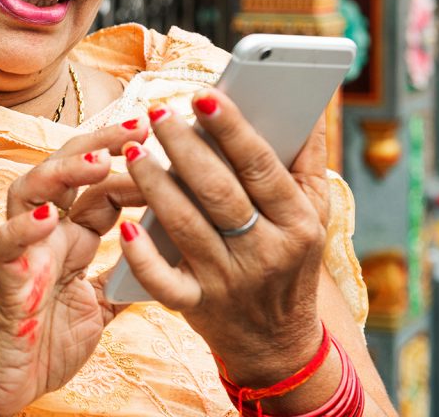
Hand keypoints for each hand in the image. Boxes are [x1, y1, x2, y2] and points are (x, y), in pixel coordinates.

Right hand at [0, 118, 149, 416]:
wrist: (11, 382)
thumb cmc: (49, 341)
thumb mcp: (103, 305)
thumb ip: (126, 277)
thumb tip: (168, 258)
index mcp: (70, 236)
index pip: (99, 185)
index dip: (129, 165)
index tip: (166, 145)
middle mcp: (44, 233)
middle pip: (64, 170)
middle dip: (98, 145)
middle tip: (137, 127)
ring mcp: (21, 250)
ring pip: (29, 190)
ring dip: (62, 173)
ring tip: (95, 163)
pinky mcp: (4, 278)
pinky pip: (5, 245)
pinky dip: (22, 228)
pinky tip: (46, 218)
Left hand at [117, 90, 329, 385]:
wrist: (279, 343)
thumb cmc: (290, 257)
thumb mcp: (312, 213)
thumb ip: (307, 158)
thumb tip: (311, 99)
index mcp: (297, 221)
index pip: (261, 166)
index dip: (231, 130)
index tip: (203, 95)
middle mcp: (265, 251)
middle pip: (218, 192)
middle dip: (185, 149)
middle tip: (157, 114)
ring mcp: (229, 281)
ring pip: (185, 226)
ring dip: (154, 185)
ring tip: (133, 150)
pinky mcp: (197, 305)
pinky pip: (164, 281)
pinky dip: (142, 257)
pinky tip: (125, 227)